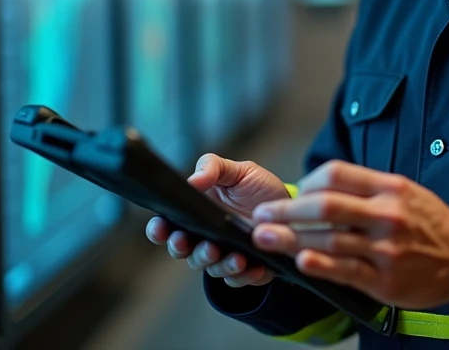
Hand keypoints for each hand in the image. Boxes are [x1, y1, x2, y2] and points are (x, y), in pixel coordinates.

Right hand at [145, 154, 288, 287]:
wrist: (289, 207)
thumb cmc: (257, 188)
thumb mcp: (237, 171)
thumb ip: (213, 168)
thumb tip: (193, 180)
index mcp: (196, 215)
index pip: (168, 226)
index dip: (159, 230)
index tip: (161, 228)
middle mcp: (205, 239)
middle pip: (184, 252)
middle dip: (185, 249)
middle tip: (193, 242)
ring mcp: (224, 256)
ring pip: (210, 268)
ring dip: (219, 265)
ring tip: (235, 257)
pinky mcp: (246, 271)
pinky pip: (239, 279)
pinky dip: (244, 276)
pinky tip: (253, 267)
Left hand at [249, 160, 448, 309]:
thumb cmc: (428, 223)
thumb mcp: (403, 191)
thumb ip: (364, 188)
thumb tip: (317, 188)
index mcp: (388, 187)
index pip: (335, 175)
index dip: (305, 183)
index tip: (290, 193)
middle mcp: (386, 214)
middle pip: (325, 205)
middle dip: (286, 211)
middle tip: (260, 216)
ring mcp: (385, 249)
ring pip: (329, 239)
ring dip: (290, 238)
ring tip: (264, 238)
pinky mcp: (386, 280)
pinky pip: (346, 270)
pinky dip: (319, 264)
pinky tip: (299, 260)